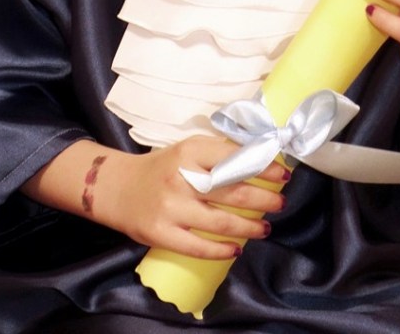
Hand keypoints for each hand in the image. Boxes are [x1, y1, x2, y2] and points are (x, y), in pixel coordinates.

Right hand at [106, 135, 288, 258]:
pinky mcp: (160, 233)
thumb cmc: (161, 167)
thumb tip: (259, 156)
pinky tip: (236, 249)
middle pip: (234, 191)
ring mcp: (171, 207)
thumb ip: (217, 153)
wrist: (117, 187)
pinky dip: (221, 250)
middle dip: (264, 199)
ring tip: (265, 228)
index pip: (235, 158)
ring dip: (249, 226)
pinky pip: (197, 246)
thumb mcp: (187, 149)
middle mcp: (182, 177)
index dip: (263, 167)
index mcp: (190, 150)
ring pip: (221, 221)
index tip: (282, 175)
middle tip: (281, 203)